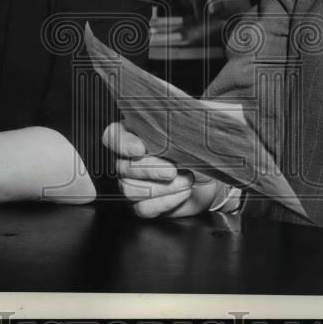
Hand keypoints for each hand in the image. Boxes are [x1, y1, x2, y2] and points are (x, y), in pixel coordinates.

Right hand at [102, 121, 224, 217]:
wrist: (210, 170)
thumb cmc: (195, 144)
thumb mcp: (188, 125)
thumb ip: (176, 119)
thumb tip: (171, 114)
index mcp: (133, 133)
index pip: (112, 136)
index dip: (122, 144)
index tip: (140, 149)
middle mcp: (128, 159)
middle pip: (123, 167)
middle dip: (150, 169)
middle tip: (173, 169)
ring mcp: (134, 183)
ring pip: (130, 190)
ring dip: (162, 187)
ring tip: (186, 180)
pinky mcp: (145, 204)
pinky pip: (143, 209)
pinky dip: (165, 202)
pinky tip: (183, 192)